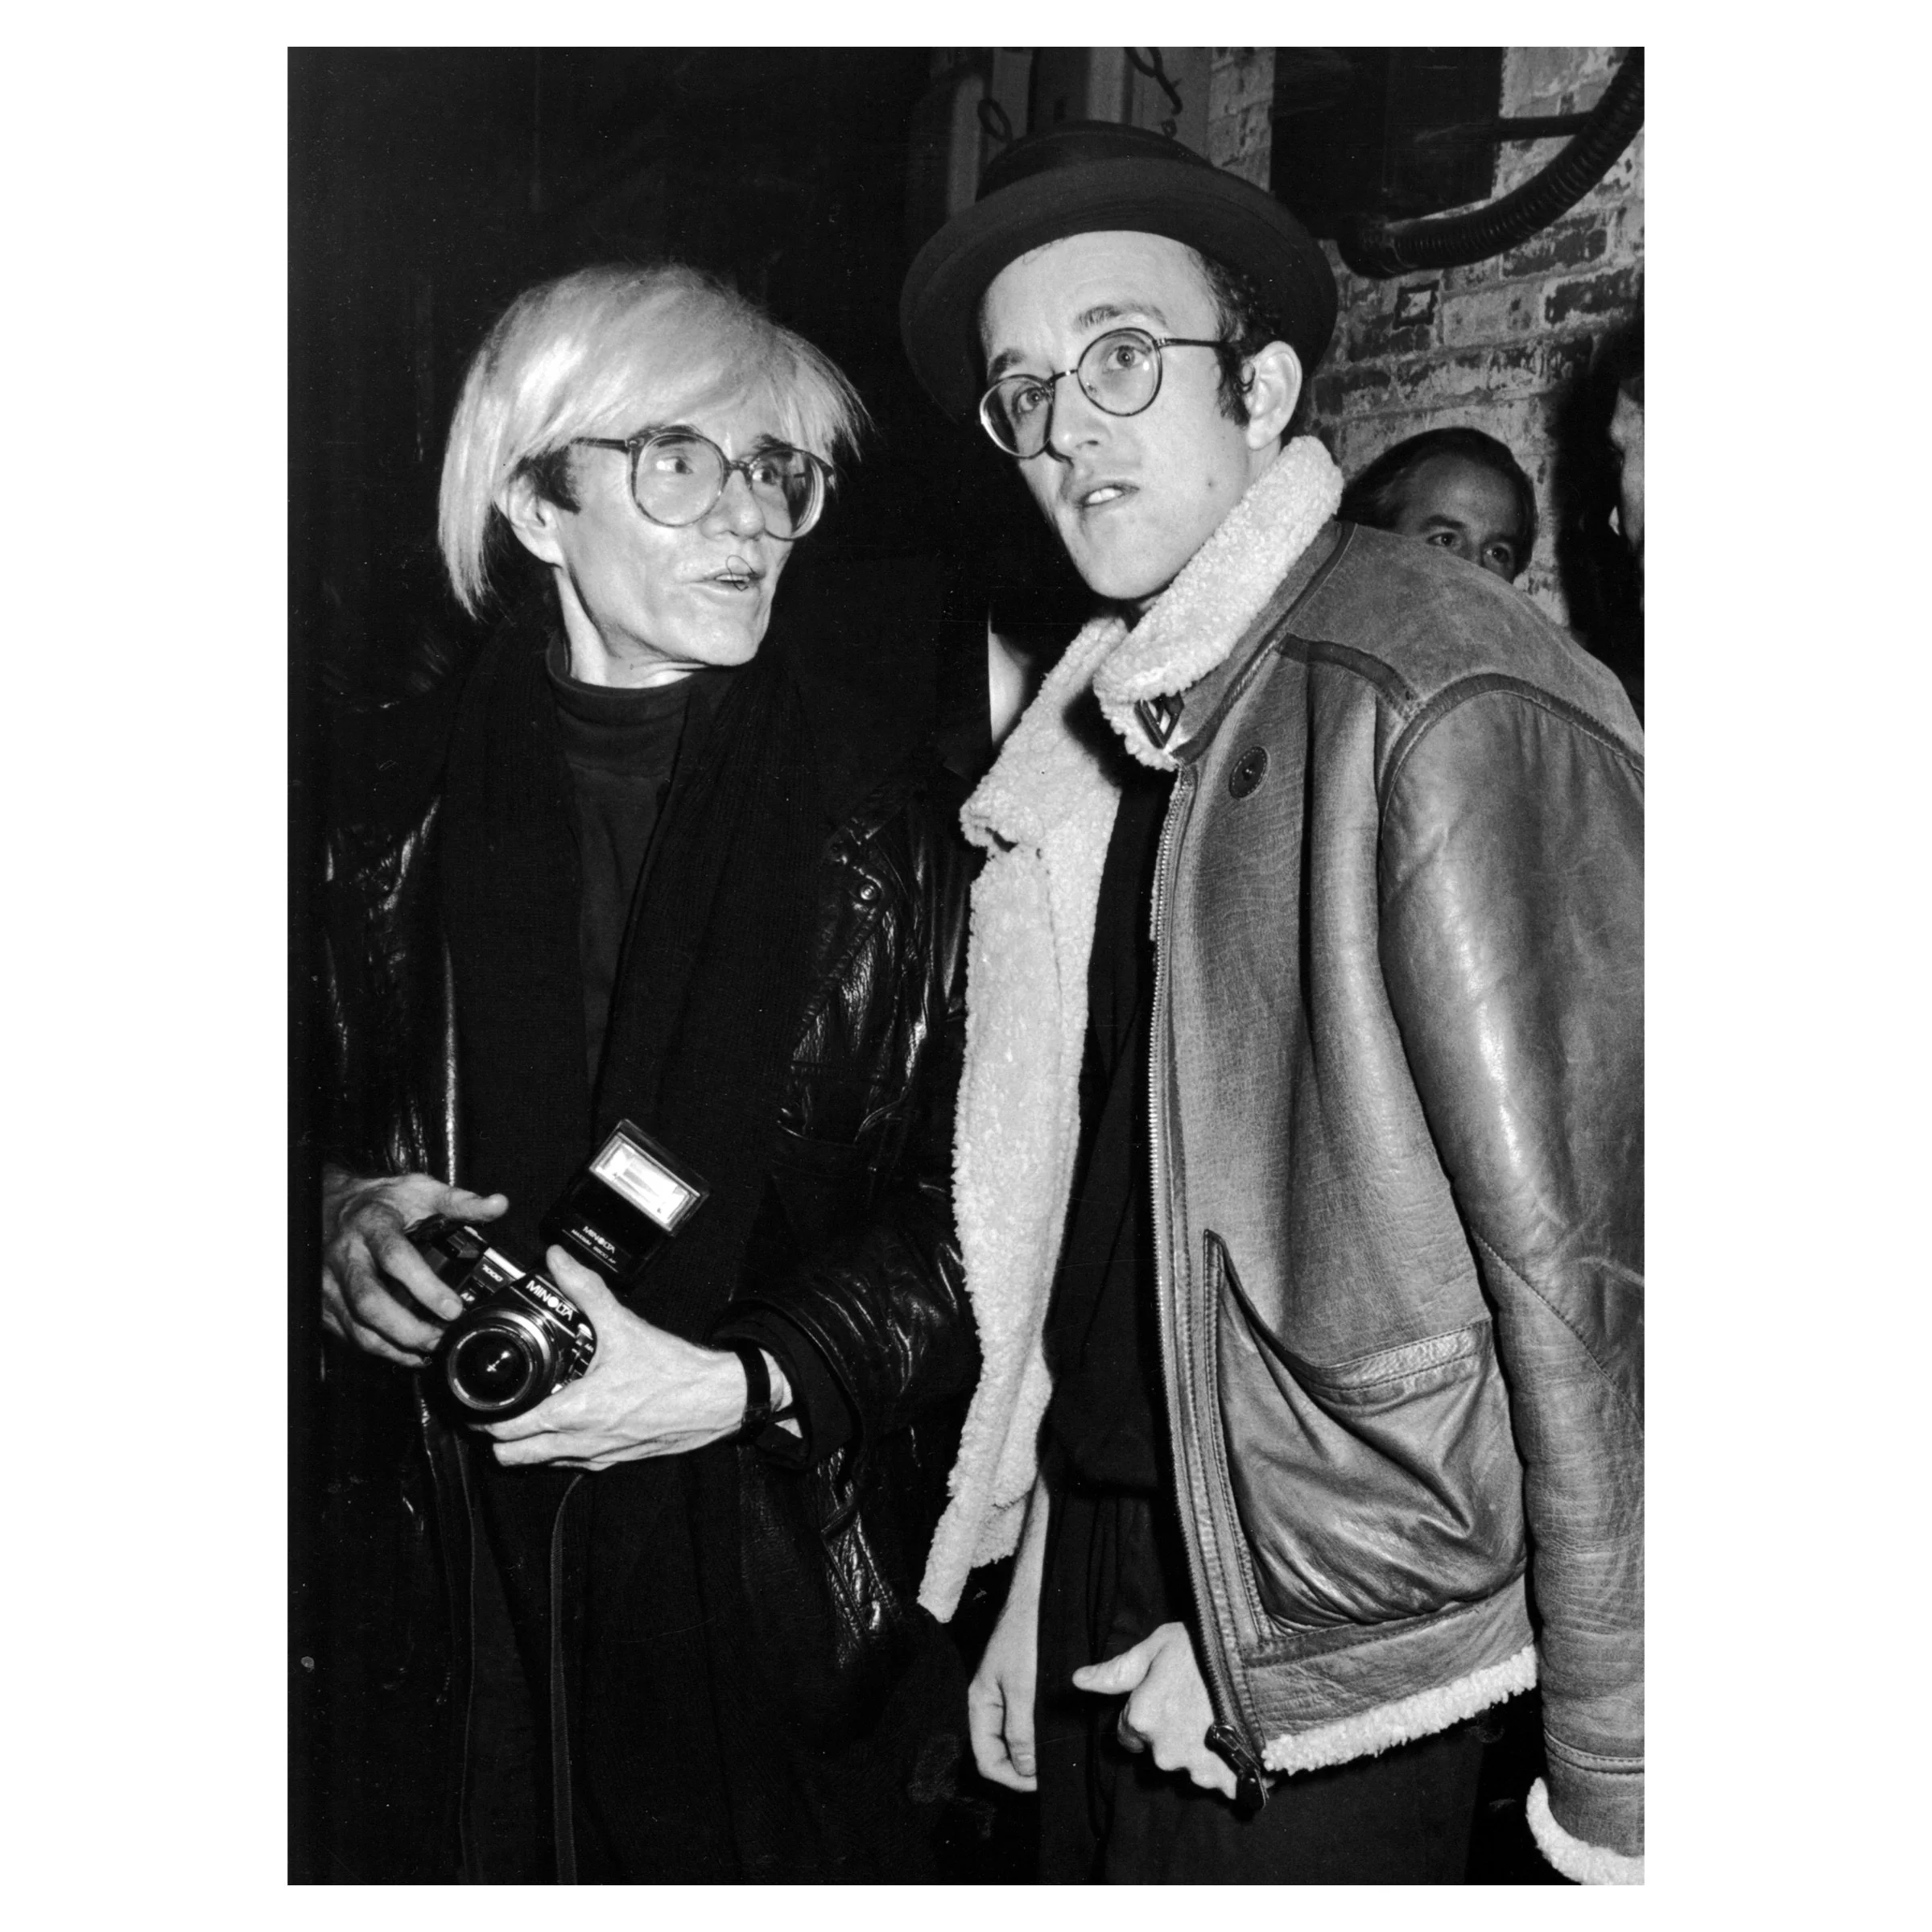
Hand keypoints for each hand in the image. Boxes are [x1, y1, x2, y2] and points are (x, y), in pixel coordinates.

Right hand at [321, 1167, 508, 1366]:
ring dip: (395, 1345)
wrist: (330, 1205)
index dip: (425, 1287)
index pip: (396, 1258)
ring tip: (430, 1350)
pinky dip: (380, 1349)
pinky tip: (408, 1352)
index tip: (453, 1307)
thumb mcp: (419, 1191)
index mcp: (372, 1226)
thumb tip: (498, 1205)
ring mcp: (331, 1283)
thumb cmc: (378, 1201)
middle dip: (408, 1329)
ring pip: (357, 1325)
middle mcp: (347, 1256)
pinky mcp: (326, 1303)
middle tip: (441, 1338)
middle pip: (370, 1302)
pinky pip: (350, 1334)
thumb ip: (460, 1202)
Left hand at [483, 1247, 751, 1469]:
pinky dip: (560, 1446)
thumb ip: (585, 1289)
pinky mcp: (616, 1459)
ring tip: (528, 1411)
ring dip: (527, 1443)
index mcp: (575, 1413)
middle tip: (497, 1406)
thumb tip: (558, 1260)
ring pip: (540, 1463)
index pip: (507, 1432)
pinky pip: (572, 1461)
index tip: (476, 1402)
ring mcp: (598, 1455)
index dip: (484, 1418)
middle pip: (513, 1457)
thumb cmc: (675, 1372)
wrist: (717, 1400)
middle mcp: (581, 1443)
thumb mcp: (623, 1325)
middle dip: (498, 1435)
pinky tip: (570, 1418)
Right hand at [967, 1475, 1049, 1791]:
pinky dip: (1040, 1733)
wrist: (1040, 1594)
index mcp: (979, 1704)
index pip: (986, 1761)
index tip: (1041, 1783)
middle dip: (1023, 1769)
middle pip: (999, 1753)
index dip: (1012, 1779)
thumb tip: (1025, 1771)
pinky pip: (1027, 1721)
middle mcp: (990, 1703)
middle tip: (1054, 1773)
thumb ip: (1020, 1731)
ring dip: (1034, 1752)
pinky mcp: (1023, 1684)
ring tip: (1059, 1755)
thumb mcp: (1022, 1687)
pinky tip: (1059, 1732)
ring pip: (1015, 1738)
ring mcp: (1006, 1693)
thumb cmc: (1027, 1636)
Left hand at [1071, 1620, 1236, 1798]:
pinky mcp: (1230, 1784)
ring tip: (1225, 1714)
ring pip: (1190, 1765)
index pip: (1127, 1732)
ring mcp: (1198, 1771)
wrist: (1268, 1670)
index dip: (1145, 1712)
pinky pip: (1222, 1780)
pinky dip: (1229, 1764)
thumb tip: (1078, 1680)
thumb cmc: (1209, 1651)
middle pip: (1159, 1749)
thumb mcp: (1158, 1646)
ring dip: (1201, 1747)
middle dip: (1173, 1732)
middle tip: (1199, 1701)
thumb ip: (1117, 1670)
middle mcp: (1164, 1753)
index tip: (1167, 1695)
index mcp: (1142, 1719)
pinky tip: (1241, 1735)